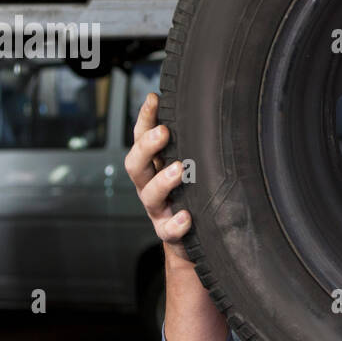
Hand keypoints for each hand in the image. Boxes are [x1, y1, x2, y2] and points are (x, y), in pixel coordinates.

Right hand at [124, 92, 191, 263]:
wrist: (191, 240)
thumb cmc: (191, 196)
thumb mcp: (188, 167)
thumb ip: (190, 146)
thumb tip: (205, 112)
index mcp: (152, 167)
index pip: (142, 138)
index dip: (145, 119)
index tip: (154, 99)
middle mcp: (149, 186)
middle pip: (137, 165)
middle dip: (147, 147)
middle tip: (163, 132)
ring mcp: (158, 210)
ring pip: (150, 195)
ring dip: (163, 181)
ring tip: (179, 170)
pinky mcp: (169, 232)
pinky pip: (168, 230)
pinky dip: (176, 224)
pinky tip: (186, 217)